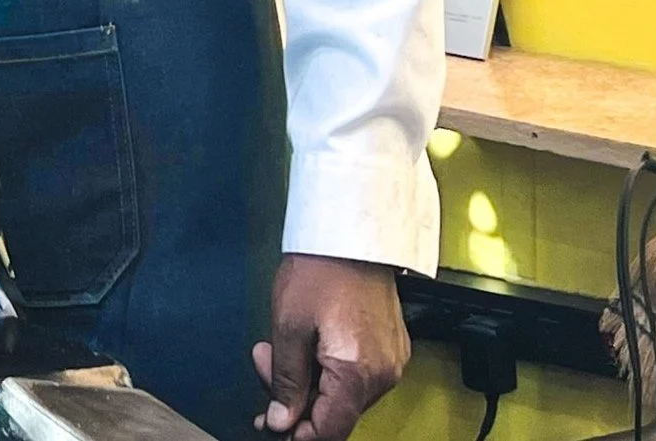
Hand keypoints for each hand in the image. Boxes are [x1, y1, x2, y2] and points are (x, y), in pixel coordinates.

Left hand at [253, 255, 408, 438]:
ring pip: (344, 394)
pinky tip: (308, 343)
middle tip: (265, 363)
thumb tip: (281, 420)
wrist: (351, 233)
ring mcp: (390, 361)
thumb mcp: (288, 327)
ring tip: (283, 345)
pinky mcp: (390, 348)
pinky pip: (358, 375)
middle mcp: (383, 373)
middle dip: (295, 395)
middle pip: (336, 412)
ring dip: (310, 378)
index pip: (329, 430)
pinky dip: (330, 367)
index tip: (273, 420)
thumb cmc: (321, 269)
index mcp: (357, 373)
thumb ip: (285, 381)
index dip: (297, 431)